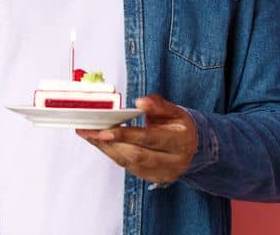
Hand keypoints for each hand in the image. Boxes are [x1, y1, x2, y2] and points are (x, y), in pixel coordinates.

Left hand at [75, 94, 198, 184]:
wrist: (192, 147)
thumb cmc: (178, 125)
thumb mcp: (175, 111)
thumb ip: (158, 105)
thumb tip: (140, 102)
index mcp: (179, 142)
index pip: (149, 139)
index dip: (125, 135)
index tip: (103, 130)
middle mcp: (173, 161)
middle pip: (136, 155)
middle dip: (109, 142)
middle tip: (87, 130)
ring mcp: (162, 173)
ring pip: (128, 163)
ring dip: (105, 148)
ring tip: (87, 133)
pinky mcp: (152, 178)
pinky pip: (127, 166)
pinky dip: (111, 153)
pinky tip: (99, 142)